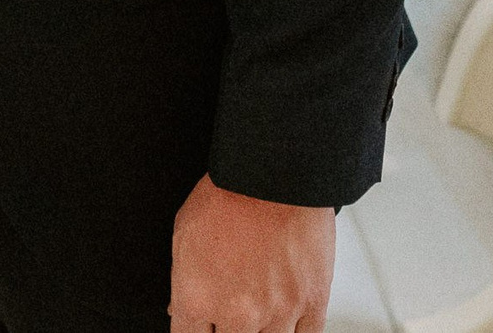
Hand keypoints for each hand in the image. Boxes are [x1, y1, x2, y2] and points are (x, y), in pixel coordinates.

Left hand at [168, 175, 333, 332]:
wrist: (274, 174)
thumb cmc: (229, 195)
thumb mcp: (184, 233)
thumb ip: (183, 279)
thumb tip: (181, 309)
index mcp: (198, 298)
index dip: (195, 331)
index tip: (202, 325)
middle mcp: (237, 314)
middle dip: (230, 328)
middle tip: (235, 311)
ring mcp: (278, 313)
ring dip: (262, 331)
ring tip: (259, 312)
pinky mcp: (312, 304)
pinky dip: (296, 332)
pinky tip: (287, 322)